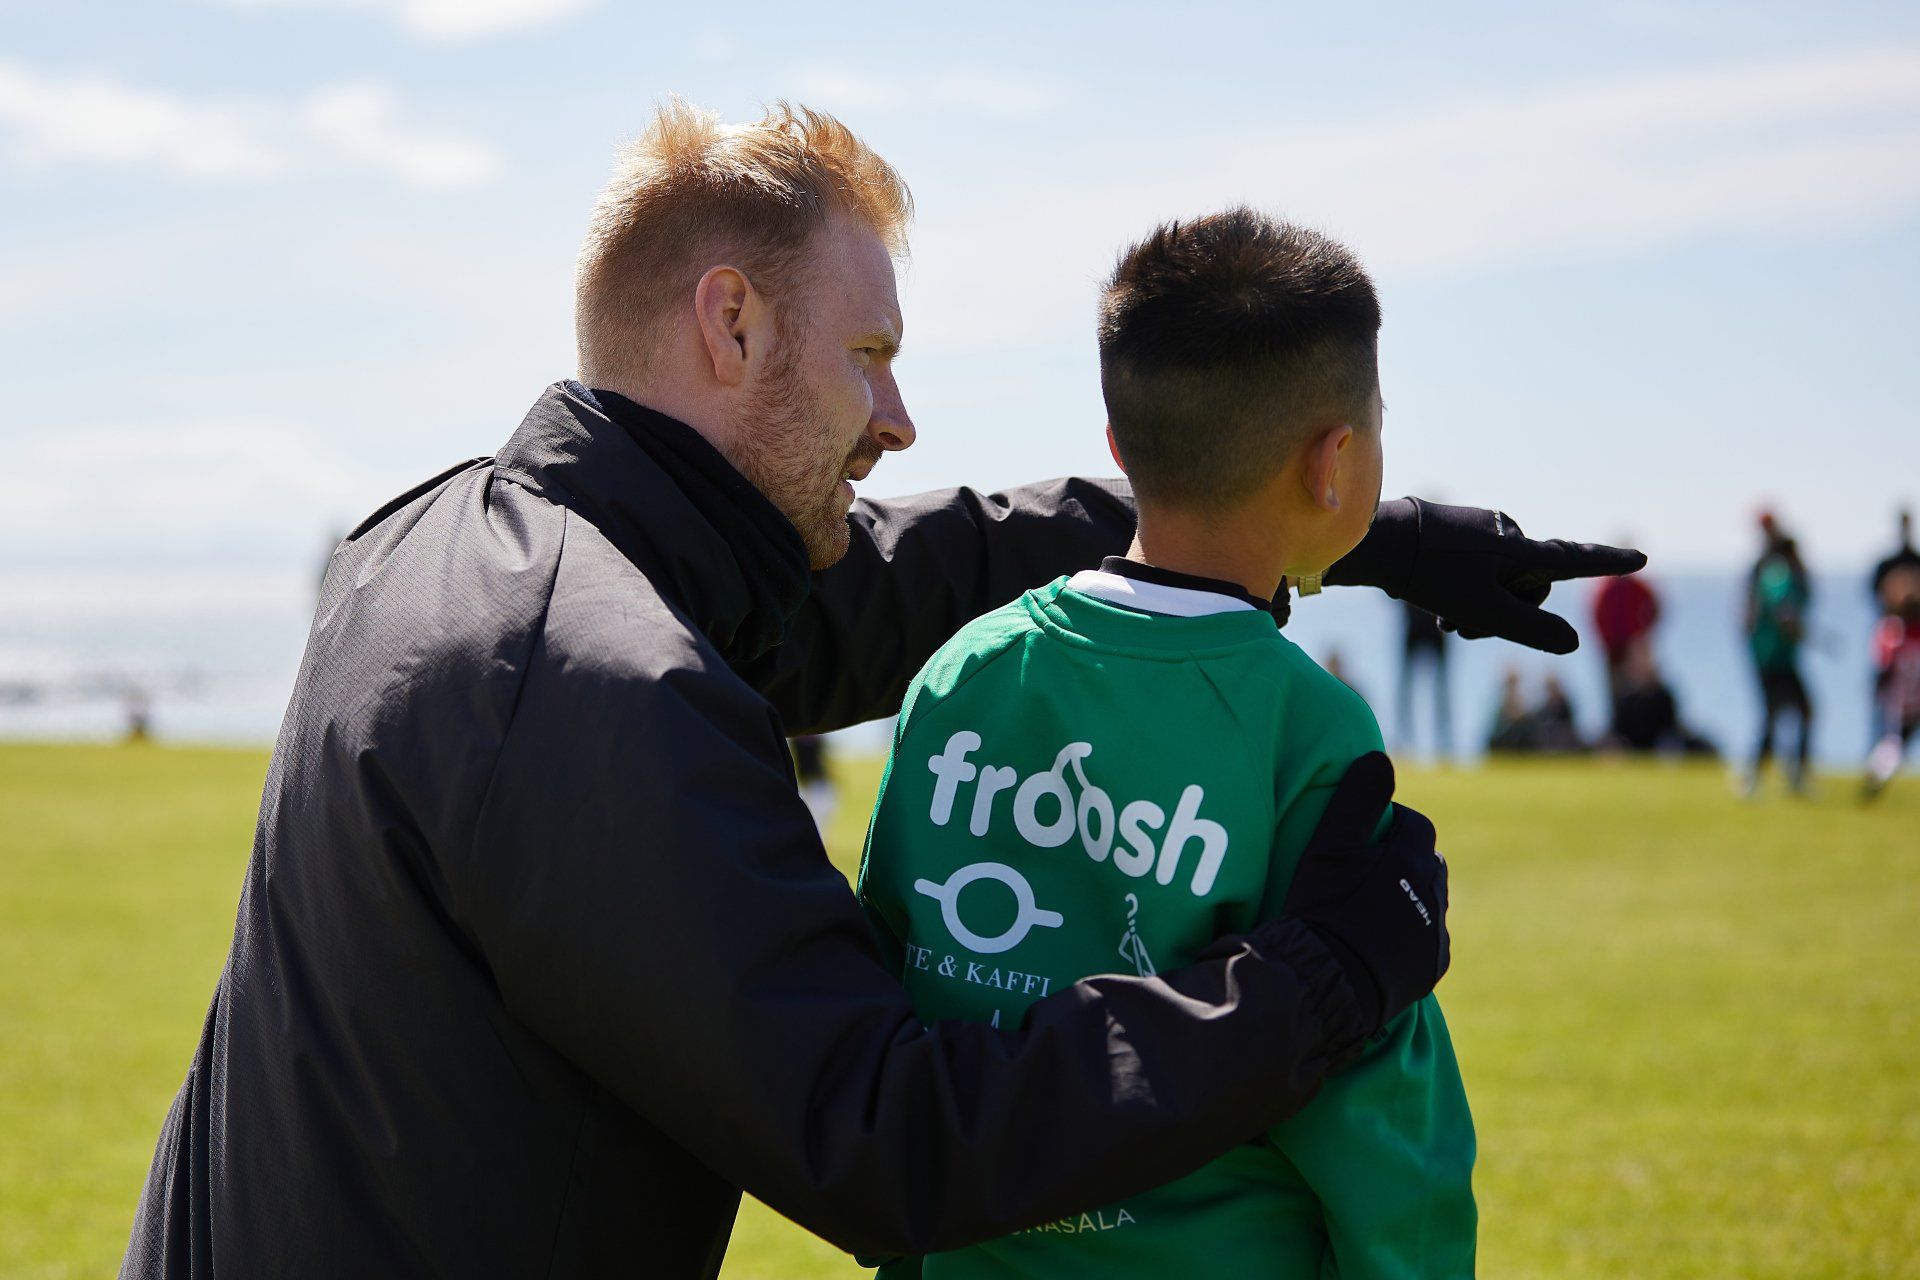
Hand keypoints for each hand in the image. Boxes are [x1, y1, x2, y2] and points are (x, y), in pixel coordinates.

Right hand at [1283, 752, 1447, 1034]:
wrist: (1328, 981)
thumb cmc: (1324, 908)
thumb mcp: (1330, 846)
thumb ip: (1356, 798)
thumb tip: (1379, 756)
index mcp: (1413, 857)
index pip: (1414, 824)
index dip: (1390, 823)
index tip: (1363, 833)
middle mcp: (1433, 892)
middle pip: (1426, 862)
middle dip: (1404, 858)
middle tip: (1366, 868)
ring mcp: (1435, 933)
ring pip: (1429, 901)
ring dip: (1409, 896)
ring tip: (1371, 905)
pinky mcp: (1431, 968)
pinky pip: (1428, 941)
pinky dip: (1410, 933)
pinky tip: (1381, 939)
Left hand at [1328, 498, 1646, 654]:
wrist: (1378, 540)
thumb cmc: (1430, 575)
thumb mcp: (1483, 612)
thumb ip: (1531, 630)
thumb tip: (1574, 643)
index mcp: (1521, 550)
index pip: (1576, 560)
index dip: (1609, 564)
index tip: (1641, 558)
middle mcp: (1509, 533)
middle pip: (1527, 588)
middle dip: (1503, 614)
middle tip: (1460, 630)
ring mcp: (1483, 528)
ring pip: (1498, 582)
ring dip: (1478, 607)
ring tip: (1443, 621)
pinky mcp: (1460, 528)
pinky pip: (1476, 567)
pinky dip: (1463, 589)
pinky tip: (1431, 594)